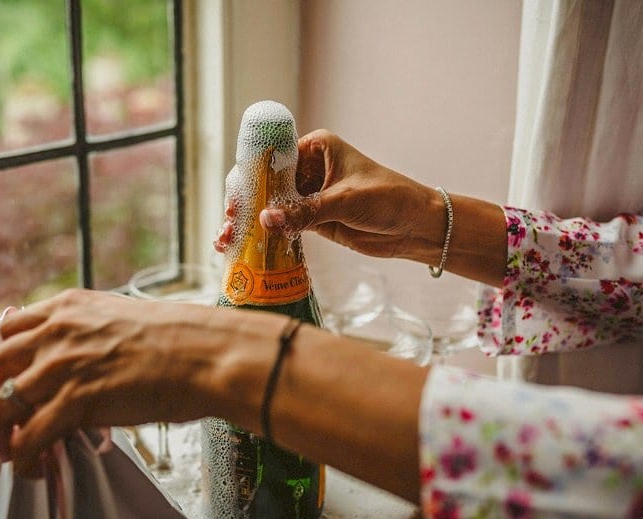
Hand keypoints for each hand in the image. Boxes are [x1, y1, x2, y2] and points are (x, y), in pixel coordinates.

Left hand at [0, 289, 215, 475]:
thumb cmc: (178, 339)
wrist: (206, 353)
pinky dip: (23, 458)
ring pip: (1, 406)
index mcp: (67, 307)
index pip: (9, 331)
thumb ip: (87, 333)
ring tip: (13, 454)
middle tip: (8, 419)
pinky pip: (29, 437)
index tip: (9, 382)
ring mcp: (63, 365)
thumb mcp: (120, 318)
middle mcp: (57, 331)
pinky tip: (32, 468)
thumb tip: (75, 362)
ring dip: (1, 436)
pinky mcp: (76, 400)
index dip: (5, 362)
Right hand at [214, 129, 440, 258]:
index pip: (274, 158)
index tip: (235, 197)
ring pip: (270, 206)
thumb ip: (305, 212)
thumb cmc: (389, 199)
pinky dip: (265, 235)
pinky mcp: (313, 219)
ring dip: (249, 222)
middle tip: (229, 222)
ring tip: (227, 239)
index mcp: (316, 148)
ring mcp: (309, 195)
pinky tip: (245, 247)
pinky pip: (283, 225)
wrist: (416, 226)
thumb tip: (266, 220)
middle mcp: (308, 168)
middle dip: (244, 202)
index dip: (251, 177)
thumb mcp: (345, 202)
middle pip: (266, 183)